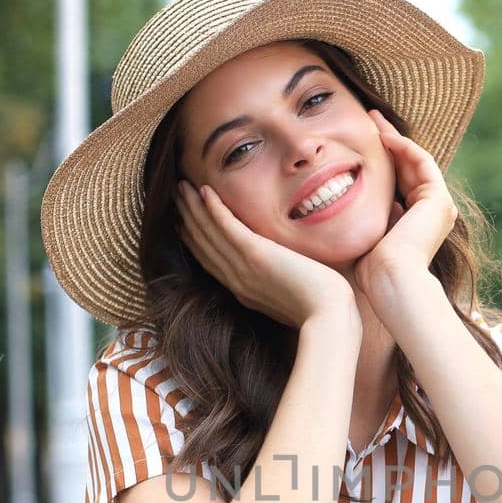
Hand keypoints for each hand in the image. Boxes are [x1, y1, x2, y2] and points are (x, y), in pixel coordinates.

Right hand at [175, 180, 354, 328]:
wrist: (328, 316)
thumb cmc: (319, 309)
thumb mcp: (289, 296)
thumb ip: (276, 283)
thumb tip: (279, 273)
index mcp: (243, 290)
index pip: (210, 260)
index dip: (192, 239)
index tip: (180, 221)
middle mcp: (236, 280)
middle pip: (202, 245)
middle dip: (186, 219)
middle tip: (173, 196)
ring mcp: (243, 269)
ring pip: (209, 233)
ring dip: (192, 208)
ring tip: (180, 186)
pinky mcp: (256, 256)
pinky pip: (228, 228)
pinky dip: (214, 209)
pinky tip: (204, 190)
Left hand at [351, 109, 457, 296]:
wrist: (391, 281)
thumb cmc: (372, 270)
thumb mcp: (367, 236)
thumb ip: (368, 219)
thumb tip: (349, 205)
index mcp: (415, 224)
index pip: (398, 182)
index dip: (380, 160)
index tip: (358, 143)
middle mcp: (431, 213)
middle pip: (408, 168)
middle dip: (388, 142)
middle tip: (369, 119)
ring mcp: (439, 206)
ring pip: (415, 161)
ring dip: (394, 138)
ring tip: (374, 118)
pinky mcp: (439, 199)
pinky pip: (421, 162)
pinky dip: (403, 147)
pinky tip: (383, 135)